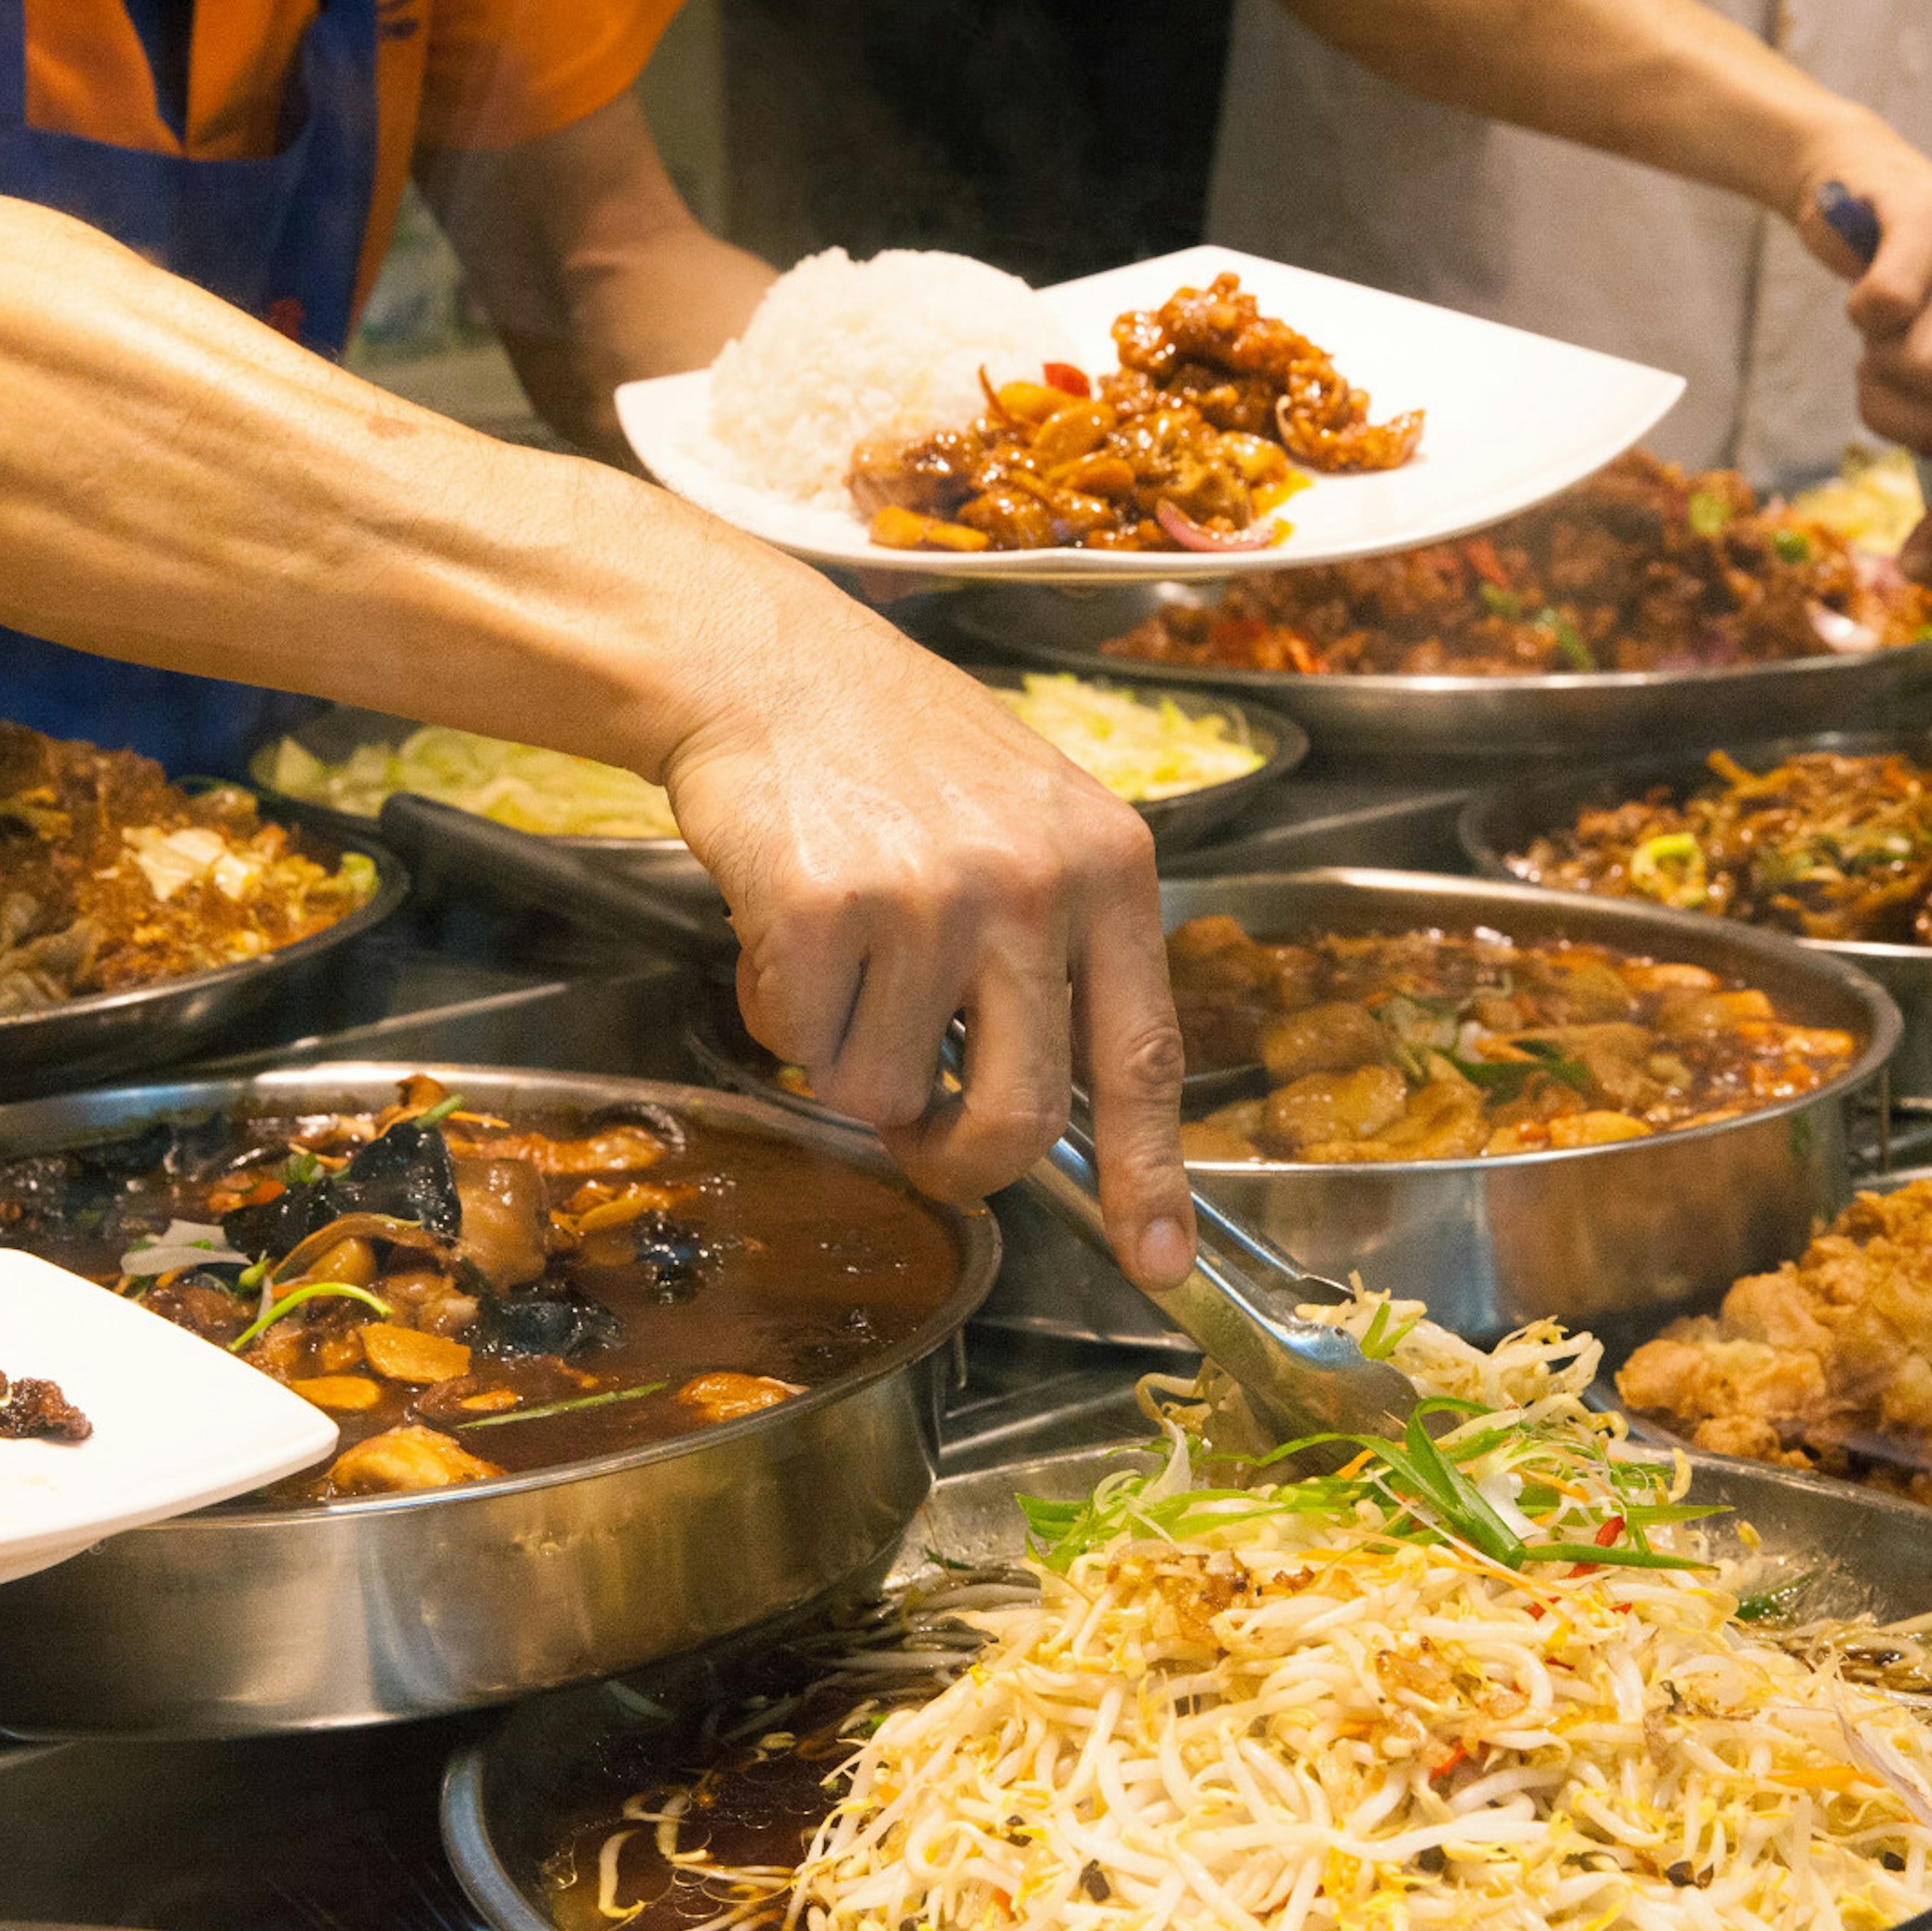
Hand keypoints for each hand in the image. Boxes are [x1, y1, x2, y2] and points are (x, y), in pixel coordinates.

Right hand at [663, 621, 1194, 1287]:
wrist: (771, 665)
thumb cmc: (901, 755)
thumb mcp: (1034, 824)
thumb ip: (1061, 954)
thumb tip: (1062, 1117)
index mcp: (1110, 868)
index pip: (1144, 1056)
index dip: (1150, 1177)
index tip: (1160, 1265)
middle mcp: (1033, 884)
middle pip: (1017, 1117)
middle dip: (956, 1160)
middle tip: (920, 1138)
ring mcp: (929, 896)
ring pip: (885, 1093)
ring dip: (845, 1055)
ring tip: (843, 953)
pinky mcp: (823, 906)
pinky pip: (798, 1041)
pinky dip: (779, 1007)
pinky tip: (787, 922)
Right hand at [1789, 116, 1931, 581]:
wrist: (1866, 193)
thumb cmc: (1914, 303)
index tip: (1917, 568)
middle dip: (1898, 420)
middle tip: (1883, 383)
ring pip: (1920, 370)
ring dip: (1875, 370)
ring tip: (1880, 336)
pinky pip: (1885, 305)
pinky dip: (1859, 315)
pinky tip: (1868, 291)